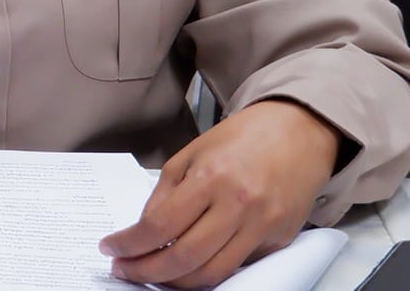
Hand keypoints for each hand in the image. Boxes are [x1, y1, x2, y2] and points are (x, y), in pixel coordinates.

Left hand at [101, 100, 340, 287]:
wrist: (299, 132)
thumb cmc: (240, 139)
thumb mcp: (191, 154)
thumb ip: (165, 194)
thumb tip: (144, 232)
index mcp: (211, 178)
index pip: (160, 226)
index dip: (129, 244)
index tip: (110, 249)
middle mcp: (239, 206)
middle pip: (184, 258)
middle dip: (146, 272)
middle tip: (125, 270)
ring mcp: (262, 227)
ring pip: (212, 274)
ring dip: (176, 282)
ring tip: (153, 274)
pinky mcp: (279, 241)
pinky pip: (237, 267)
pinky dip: (209, 271)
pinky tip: (189, 266)